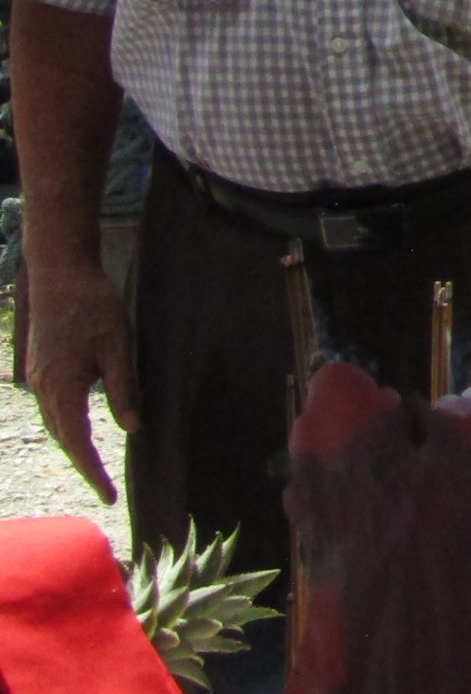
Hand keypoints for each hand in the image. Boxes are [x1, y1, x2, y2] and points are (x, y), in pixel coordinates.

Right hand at [26, 256, 138, 505]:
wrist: (60, 275)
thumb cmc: (94, 307)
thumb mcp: (119, 347)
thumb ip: (123, 389)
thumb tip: (132, 428)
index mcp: (63, 388)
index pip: (78, 444)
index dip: (93, 472)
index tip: (109, 497)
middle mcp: (43, 389)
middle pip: (63, 440)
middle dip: (83, 465)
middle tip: (106, 488)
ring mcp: (36, 379)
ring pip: (54, 425)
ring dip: (72, 446)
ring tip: (94, 466)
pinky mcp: (38, 369)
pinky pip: (51, 408)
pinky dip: (65, 425)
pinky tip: (78, 427)